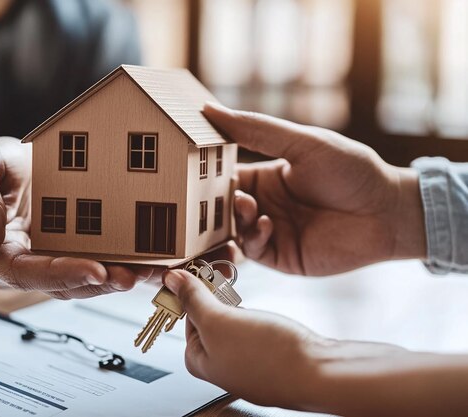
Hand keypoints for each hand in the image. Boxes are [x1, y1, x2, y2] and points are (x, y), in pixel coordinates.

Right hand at [0, 137, 155, 297]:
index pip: (25, 273)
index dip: (60, 274)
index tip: (95, 270)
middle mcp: (20, 267)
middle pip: (59, 285)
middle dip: (99, 282)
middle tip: (132, 276)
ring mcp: (44, 262)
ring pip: (80, 281)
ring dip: (115, 279)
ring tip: (149, 272)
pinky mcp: (64, 253)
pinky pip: (91, 263)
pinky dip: (119, 265)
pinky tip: (147, 262)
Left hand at [163, 269, 321, 408]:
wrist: (321, 373)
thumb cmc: (269, 357)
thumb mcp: (219, 321)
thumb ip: (193, 300)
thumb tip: (171, 282)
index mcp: (200, 362)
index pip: (185, 318)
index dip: (191, 293)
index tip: (198, 274)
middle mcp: (222, 366)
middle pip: (208, 320)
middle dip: (214, 296)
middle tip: (223, 279)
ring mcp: (246, 363)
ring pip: (232, 323)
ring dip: (233, 303)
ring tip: (241, 295)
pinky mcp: (269, 358)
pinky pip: (253, 331)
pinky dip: (253, 316)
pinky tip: (261, 314)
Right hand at [204, 103, 425, 274]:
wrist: (388, 212)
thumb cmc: (351, 170)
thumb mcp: (302, 143)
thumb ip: (256, 130)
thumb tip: (208, 109)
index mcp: (264, 177)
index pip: (222, 176)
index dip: (204, 173)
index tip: (188, 167)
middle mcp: (262, 205)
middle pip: (219, 207)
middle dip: (210, 201)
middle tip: (208, 194)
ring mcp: (269, 232)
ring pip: (230, 231)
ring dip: (231, 220)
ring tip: (246, 206)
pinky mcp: (280, 257)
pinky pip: (252, 250)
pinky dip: (252, 239)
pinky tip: (267, 224)